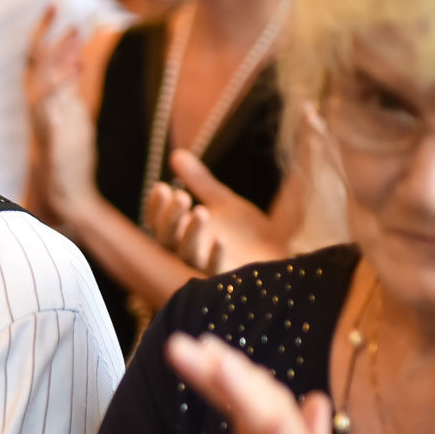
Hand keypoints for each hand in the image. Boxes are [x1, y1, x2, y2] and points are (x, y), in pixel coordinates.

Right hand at [28, 14, 102, 225]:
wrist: (67, 199)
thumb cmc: (71, 162)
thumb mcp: (77, 118)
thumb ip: (73, 90)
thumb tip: (78, 59)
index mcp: (44, 102)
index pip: (38, 60)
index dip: (44, 34)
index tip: (54, 7)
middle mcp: (39, 109)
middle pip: (34, 64)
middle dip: (44, 35)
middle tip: (57, 6)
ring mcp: (42, 123)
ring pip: (41, 81)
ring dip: (57, 55)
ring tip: (74, 32)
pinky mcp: (50, 139)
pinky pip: (49, 107)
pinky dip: (58, 86)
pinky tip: (72, 67)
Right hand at [143, 150, 288, 274]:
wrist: (278, 255)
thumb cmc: (246, 232)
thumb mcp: (222, 201)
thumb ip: (200, 182)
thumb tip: (176, 155)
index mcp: (182, 234)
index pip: (157, 222)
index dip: (156, 207)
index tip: (161, 187)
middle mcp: (188, 252)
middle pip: (166, 238)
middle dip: (170, 217)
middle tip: (180, 196)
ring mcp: (206, 267)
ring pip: (187, 254)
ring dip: (191, 233)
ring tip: (200, 211)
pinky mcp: (226, 278)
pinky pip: (215, 271)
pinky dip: (216, 255)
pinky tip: (220, 238)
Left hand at [166, 333, 386, 433]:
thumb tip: (309, 402)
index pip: (260, 410)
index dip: (230, 378)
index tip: (194, 348)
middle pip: (267, 406)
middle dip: (227, 371)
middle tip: (184, 341)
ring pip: (280, 430)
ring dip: (246, 391)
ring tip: (213, 360)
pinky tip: (266, 417)